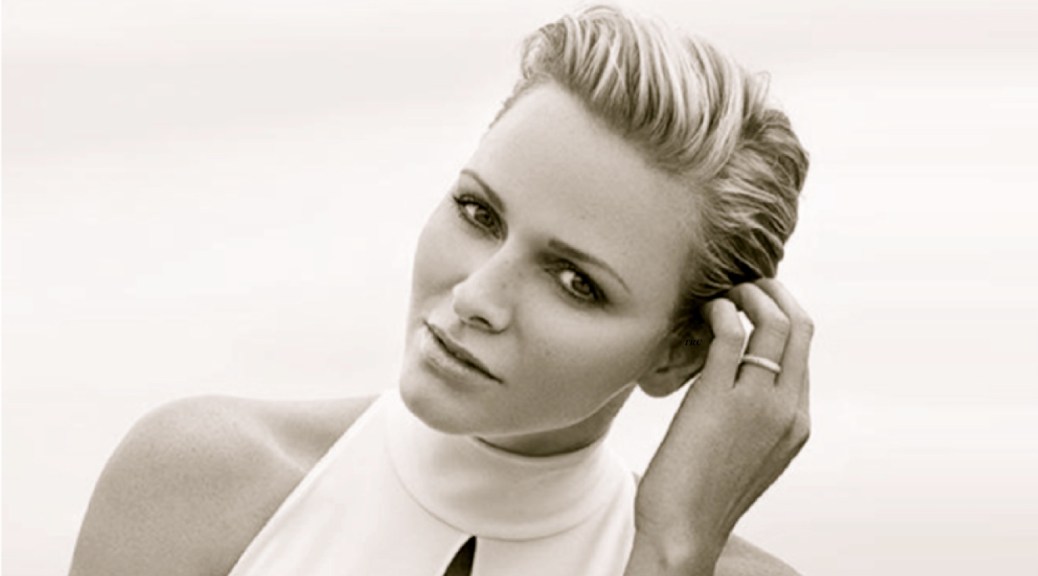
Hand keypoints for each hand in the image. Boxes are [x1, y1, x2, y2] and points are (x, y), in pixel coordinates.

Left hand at [629, 279, 812, 573]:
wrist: (684, 532)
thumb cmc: (702, 495)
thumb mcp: (748, 454)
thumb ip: (755, 417)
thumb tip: (736, 380)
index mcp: (798, 423)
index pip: (806, 349)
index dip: (785, 313)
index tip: (759, 299)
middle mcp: (787, 410)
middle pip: (801, 326)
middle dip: (777, 293)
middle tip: (747, 284)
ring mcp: (757, 403)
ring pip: (773, 323)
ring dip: (750, 295)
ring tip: (725, 293)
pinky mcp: (719, 399)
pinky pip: (731, 334)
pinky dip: (721, 312)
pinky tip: (705, 313)